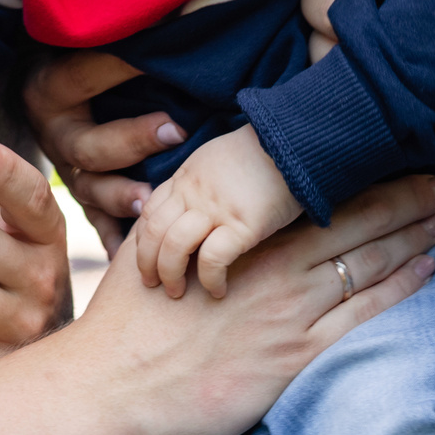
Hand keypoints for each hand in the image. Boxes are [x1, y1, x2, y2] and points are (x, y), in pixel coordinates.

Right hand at [24, 50, 183, 245]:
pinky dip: (118, 243)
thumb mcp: (78, 42)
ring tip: (152, 200)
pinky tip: (139, 256)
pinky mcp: (84, 204)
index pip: (80, 77)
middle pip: (89, 146)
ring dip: (123, 197)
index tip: (152, 55)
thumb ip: (115, 31)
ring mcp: (69, 175)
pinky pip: (100, 230)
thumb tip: (169, 0)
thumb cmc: (75, 62)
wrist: (34, 98)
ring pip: (92, 192)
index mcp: (50, 91)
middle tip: (175, 128)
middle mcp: (55, 137)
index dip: (114, 66)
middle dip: (132, 139)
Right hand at [73, 172, 434, 434]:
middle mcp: (274, 266)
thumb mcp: (152, 251)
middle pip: (355, 222)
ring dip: (410, 239)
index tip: (392, 158)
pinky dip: (398, 290)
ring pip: (367, 263)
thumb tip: (197, 193)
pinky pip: (361, 316)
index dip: (359, 177)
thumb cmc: (127, 323)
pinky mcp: (294, 357)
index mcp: (241, 237)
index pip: (315, 195)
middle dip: (404, 200)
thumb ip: (184, 221)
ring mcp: (290, 312)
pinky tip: (424, 272)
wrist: (114, 388)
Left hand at [131, 125, 302, 298]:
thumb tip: (192, 209)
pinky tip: (217, 291)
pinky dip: (210, 279)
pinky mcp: (243, 225)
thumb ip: (199, 183)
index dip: (143, 240)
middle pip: (154, 232)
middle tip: (151, 284)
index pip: (150, 212)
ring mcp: (216, 208)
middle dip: (146, 263)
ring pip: (174, 247)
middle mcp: (194, 193)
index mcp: (186, 178)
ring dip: (171, 274)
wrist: (292, 142)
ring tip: (177, 293)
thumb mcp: (217, 159)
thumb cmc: (263, 152)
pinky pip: (212, 259)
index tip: (146, 259)